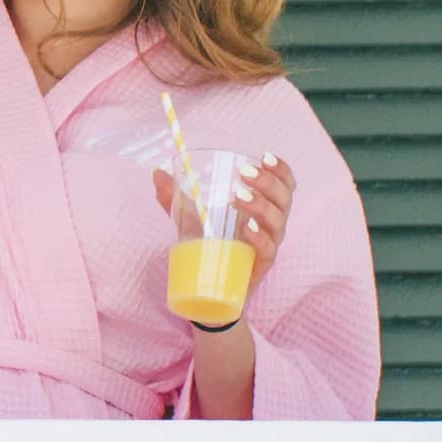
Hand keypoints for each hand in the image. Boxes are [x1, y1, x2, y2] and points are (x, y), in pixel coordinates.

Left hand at [152, 153, 294, 302]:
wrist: (209, 287)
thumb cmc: (209, 245)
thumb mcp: (191, 218)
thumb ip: (175, 197)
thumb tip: (157, 173)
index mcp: (264, 207)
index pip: (284, 184)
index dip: (280, 169)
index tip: (263, 155)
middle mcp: (272, 224)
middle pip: (284, 198)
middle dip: (267, 182)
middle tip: (243, 174)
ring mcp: (268, 246)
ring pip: (277, 221)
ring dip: (260, 205)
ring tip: (236, 197)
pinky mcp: (260, 266)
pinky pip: (267, 250)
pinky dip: (260, 238)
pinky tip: (246, 228)